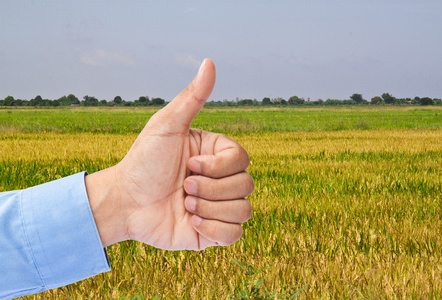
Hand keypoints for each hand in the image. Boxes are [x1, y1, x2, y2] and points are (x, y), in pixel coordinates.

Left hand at [86, 59, 252, 249]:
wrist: (125, 202)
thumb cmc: (142, 161)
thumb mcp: (166, 126)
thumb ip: (191, 97)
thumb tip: (210, 62)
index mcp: (216, 154)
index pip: (243, 159)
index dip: (219, 166)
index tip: (189, 164)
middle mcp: (221, 179)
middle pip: (247, 185)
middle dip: (210, 188)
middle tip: (184, 185)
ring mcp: (219, 206)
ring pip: (244, 210)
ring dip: (210, 208)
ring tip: (185, 204)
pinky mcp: (212, 231)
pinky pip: (235, 235)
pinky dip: (214, 230)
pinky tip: (192, 222)